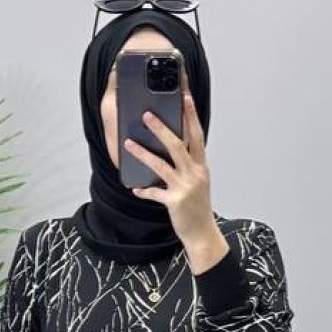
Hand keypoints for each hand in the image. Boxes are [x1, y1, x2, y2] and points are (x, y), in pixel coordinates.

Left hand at [125, 90, 218, 252]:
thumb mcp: (197, 182)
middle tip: (147, 114)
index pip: (197, 135)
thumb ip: (187, 165)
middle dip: (161, 128)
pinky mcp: (174, 201)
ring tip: (128, 143)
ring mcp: (185, 187)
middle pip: (178, 144)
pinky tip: (135, 188)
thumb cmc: (198, 207)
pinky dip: (144, 190)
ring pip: (161, 165)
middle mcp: (195, 173)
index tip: (185, 98)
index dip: (191, 116)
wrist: (202, 234)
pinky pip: (154, 192)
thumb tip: (170, 150)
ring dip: (143, 153)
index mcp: (201, 166)